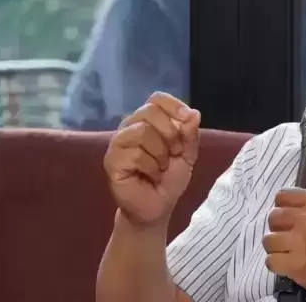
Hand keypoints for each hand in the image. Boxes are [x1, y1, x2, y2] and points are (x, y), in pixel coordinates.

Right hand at [104, 92, 200, 227]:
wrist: (158, 206)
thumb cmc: (170, 178)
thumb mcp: (187, 154)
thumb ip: (190, 134)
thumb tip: (194, 113)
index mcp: (148, 122)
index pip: (156, 99)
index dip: (173, 105)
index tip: (187, 118)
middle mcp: (129, 128)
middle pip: (149, 112)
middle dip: (170, 133)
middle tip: (175, 153)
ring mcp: (118, 145)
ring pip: (142, 132)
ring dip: (161, 153)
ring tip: (161, 167)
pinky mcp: (111, 162)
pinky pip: (135, 154)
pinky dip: (151, 167)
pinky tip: (150, 176)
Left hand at [262, 188, 305, 300]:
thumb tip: (286, 208)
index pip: (282, 196)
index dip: (281, 207)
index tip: (287, 218)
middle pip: (273, 217)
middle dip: (277, 228)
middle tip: (287, 237)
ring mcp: (300, 242)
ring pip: (268, 240)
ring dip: (276, 247)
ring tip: (288, 252)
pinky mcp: (295, 265)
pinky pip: (270, 261)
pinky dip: (277, 264)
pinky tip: (288, 265)